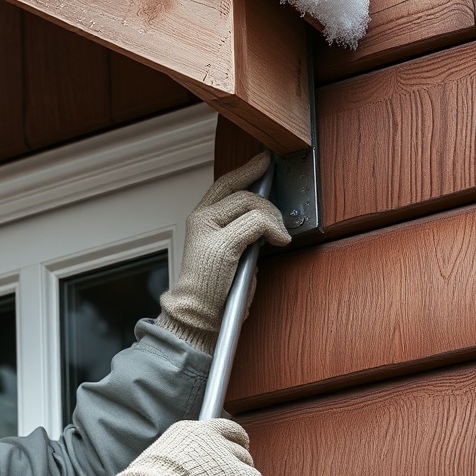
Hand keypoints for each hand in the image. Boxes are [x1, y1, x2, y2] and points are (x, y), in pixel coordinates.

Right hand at [111, 418, 263, 475]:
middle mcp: (210, 436)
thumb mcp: (160, 464)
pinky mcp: (240, 475)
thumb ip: (178, 463)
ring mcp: (226, 454)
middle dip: (236, 464)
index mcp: (188, 430)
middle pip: (237, 445)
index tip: (231, 452)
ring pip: (246, 464)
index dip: (230, 442)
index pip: (221, 427)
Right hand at [157, 152, 290, 353]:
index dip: (246, 170)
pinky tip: (279, 240)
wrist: (196, 314)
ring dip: (273, 218)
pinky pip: (257, 223)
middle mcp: (200, 220)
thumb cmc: (213, 290)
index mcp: (199, 220)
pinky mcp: (222, 244)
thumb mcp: (225, 252)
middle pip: (240, 190)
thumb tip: (264, 218)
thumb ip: (238, 231)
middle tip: (279, 219)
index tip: (263, 162)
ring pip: (251, 204)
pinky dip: (273, 229)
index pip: (224, 184)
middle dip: (266, 200)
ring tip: (278, 235)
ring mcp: (209, 230)